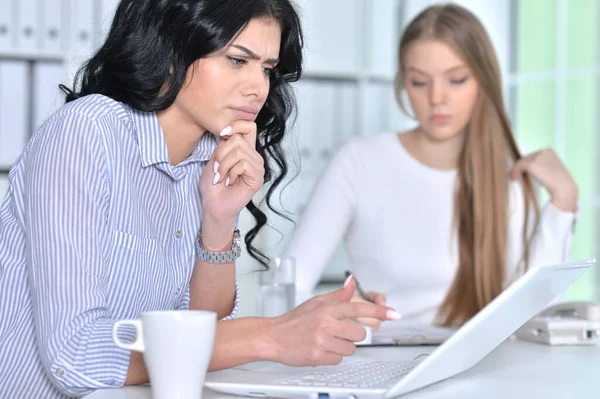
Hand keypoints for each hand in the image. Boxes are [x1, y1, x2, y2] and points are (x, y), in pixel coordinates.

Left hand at [199, 122, 264, 247]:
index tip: (221, 134)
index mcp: (244, 150)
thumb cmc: (213, 184)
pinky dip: (231, 172)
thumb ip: (223, 145)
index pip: (249, 126)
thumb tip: (228, 132)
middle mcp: (253, 156)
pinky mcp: (258, 177)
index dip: (235, 125)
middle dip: (221, 153)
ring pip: (239, 151)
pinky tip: (230, 182)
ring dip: (224, 165)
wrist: (213, 204)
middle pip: (238, 138)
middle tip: (217, 169)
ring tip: (222, 177)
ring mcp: (258, 167)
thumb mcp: (215, 159)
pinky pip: (243, 164)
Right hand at [266, 275, 400, 366]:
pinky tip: (320, 349)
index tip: (394, 314)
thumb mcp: (316, 303)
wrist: (273, 337)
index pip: (359, 308)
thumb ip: (337, 295)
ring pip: (350, 348)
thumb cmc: (295, 320)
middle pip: (359, 333)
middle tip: (335, 332)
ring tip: (325, 341)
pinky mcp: (318, 356)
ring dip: (341, 347)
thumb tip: (352, 282)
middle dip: (350, 335)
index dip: (379, 311)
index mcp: (328, 308)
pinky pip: (338, 360)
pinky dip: (331, 357)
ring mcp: (322, 340)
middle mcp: (326, 323)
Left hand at [511, 149, 578, 211]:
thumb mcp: (551, 170)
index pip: (533, 156)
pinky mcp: (532, 164)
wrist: (564, 188)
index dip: (528, 163)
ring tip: (516, 177)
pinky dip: (515, 172)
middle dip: (522, 167)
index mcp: (550, 151)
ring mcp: (538, 156)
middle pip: (527, 158)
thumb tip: (527, 170)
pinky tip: (514, 178)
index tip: (524, 171)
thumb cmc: (559, 183)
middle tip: (518, 175)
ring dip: (517, 170)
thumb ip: (542, 167)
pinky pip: (518, 166)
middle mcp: (544, 151)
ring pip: (522, 162)